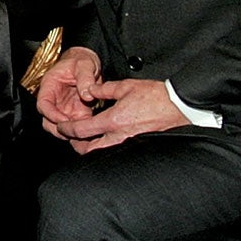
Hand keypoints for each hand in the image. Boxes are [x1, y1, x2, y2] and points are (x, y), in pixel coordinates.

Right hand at [34, 45, 103, 127]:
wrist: (88, 63)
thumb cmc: (81, 60)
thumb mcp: (85, 64)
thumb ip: (85, 78)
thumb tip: (86, 95)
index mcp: (50, 86)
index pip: (43, 104)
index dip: (51, 115)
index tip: (64, 121)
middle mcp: (54, 100)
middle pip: (47, 120)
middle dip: (58, 129)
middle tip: (74, 132)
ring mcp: (64, 108)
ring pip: (59, 127)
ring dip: (69, 133)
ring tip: (83, 134)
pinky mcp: (75, 113)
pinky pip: (74, 127)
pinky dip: (80, 132)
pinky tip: (90, 132)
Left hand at [41, 75, 187, 154]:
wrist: (180, 106)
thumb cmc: (155, 96)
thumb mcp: (126, 87)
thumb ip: (104, 90)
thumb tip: (89, 90)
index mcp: (114, 121)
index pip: (82, 130)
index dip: (67, 129)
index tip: (60, 127)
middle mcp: (120, 136)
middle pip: (89, 150)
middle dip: (76, 145)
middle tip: (70, 137)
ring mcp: (129, 144)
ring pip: (103, 153)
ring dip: (90, 149)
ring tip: (85, 140)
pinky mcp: (138, 146)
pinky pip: (116, 151)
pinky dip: (106, 149)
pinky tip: (105, 141)